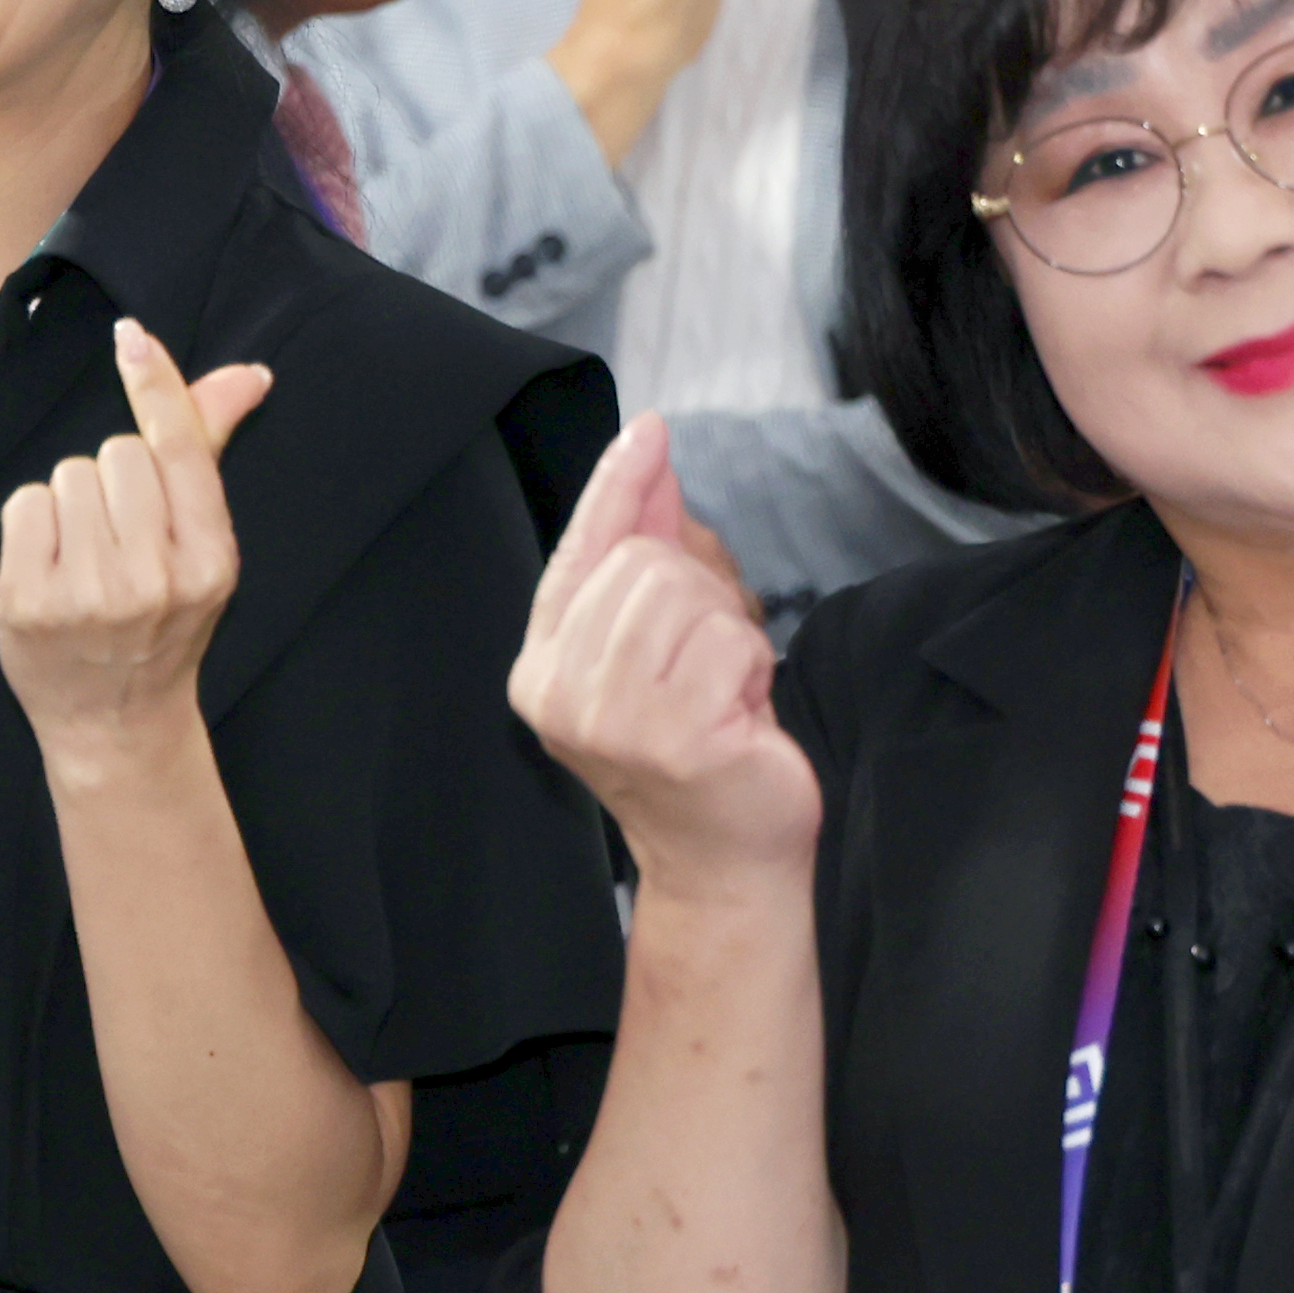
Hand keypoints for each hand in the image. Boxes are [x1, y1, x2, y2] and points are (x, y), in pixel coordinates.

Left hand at [0, 320, 271, 765]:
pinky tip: (50, 567)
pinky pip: (26, 504)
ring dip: (71, 502)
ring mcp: (88, 594)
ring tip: (84, 556)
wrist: (114, 722)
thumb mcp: (202, 547)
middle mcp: (154, 578)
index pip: (181, 450)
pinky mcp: (29, 602)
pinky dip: (33, 525)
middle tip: (118, 536)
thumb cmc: (162, 622)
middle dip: (113, 479)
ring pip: (69, 474)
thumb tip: (248, 374)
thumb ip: (209, 451)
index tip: (131, 337)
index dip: (156, 387)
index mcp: (210, 560)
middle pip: (117, 453)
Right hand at [505, 418, 816, 883]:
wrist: (725, 861)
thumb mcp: (662, 645)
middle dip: (699, 591)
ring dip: (727, 631)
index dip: (616, 487)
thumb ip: (651, 556)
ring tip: (721, 688)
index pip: (579, 552)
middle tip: (708, 661)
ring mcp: (611, 722)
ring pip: (684, 593)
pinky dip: (751, 667)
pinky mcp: (673, 740)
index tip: (649, 431)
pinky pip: (729, 642)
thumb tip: (652, 466)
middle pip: (643, 561)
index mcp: (541, 669)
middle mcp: (559, 695)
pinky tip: (739, 713)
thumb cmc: (699, 749)